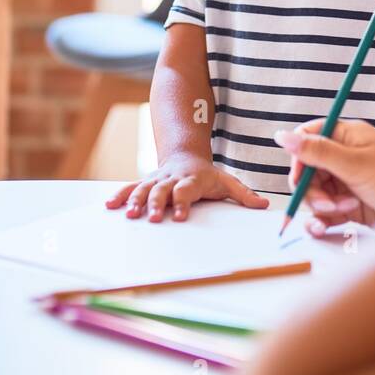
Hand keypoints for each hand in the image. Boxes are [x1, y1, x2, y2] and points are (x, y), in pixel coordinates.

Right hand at [105, 153, 268, 221]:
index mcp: (192, 179)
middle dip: (156, 203)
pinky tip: (110, 206)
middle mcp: (172, 178)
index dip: (183, 201)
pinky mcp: (145, 182)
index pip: (187, 189)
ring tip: (130, 215)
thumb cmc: (207, 175)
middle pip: (162, 189)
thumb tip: (264, 205)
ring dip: (136, 201)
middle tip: (152, 219)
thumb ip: (244, 194)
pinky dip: (120, 196)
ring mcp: (157, 179)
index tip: (180, 216)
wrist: (185, 155)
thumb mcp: (228, 181)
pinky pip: (131, 188)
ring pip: (144, 188)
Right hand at [273, 120, 374, 235]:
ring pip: (313, 193)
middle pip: (307, 170)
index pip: (308, 138)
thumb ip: (317, 152)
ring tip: (344, 211)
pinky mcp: (349, 205)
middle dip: (311, 189)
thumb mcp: (356, 165)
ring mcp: (346, 182)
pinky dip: (324, 219)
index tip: (301, 177)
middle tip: (328, 204)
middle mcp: (344, 156)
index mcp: (347, 136)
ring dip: (322, 206)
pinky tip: (329, 227)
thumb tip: (281, 135)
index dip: (299, 157)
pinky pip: (324, 211)